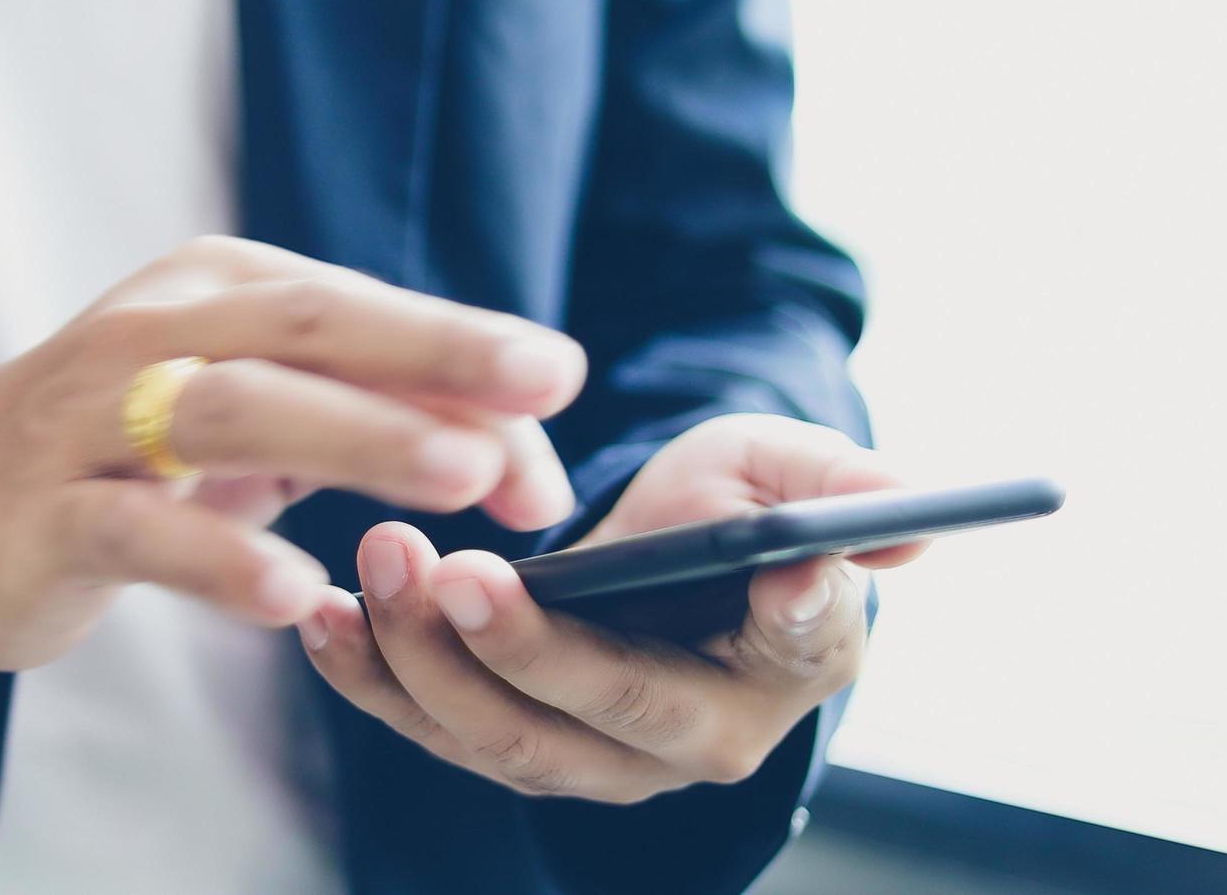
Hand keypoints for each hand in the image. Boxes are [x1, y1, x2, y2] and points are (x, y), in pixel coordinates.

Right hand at [0, 236, 586, 670]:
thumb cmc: (139, 452)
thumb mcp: (264, 420)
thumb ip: (386, 426)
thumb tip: (531, 475)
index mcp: (218, 287)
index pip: (357, 311)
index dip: (461, 349)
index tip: (558, 382)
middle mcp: (155, 330)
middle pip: (304, 328)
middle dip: (430, 354)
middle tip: (538, 387)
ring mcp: (91, 419)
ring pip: (230, 410)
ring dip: (354, 437)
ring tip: (457, 477)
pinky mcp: (46, 513)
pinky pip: (139, 532)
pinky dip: (219, 559)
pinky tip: (296, 592)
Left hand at [297, 414, 925, 802]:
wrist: (663, 549)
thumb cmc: (735, 504)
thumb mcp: (784, 469)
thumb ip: (840, 493)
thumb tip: (904, 526)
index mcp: (780, 667)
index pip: (761, 659)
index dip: (761, 623)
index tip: (774, 570)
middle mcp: (686, 742)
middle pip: (586, 724)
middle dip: (507, 650)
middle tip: (446, 564)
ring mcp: (592, 757)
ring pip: (494, 739)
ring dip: (418, 659)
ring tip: (373, 561)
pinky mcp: (511, 741)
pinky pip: (432, 727)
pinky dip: (371, 674)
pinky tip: (322, 613)